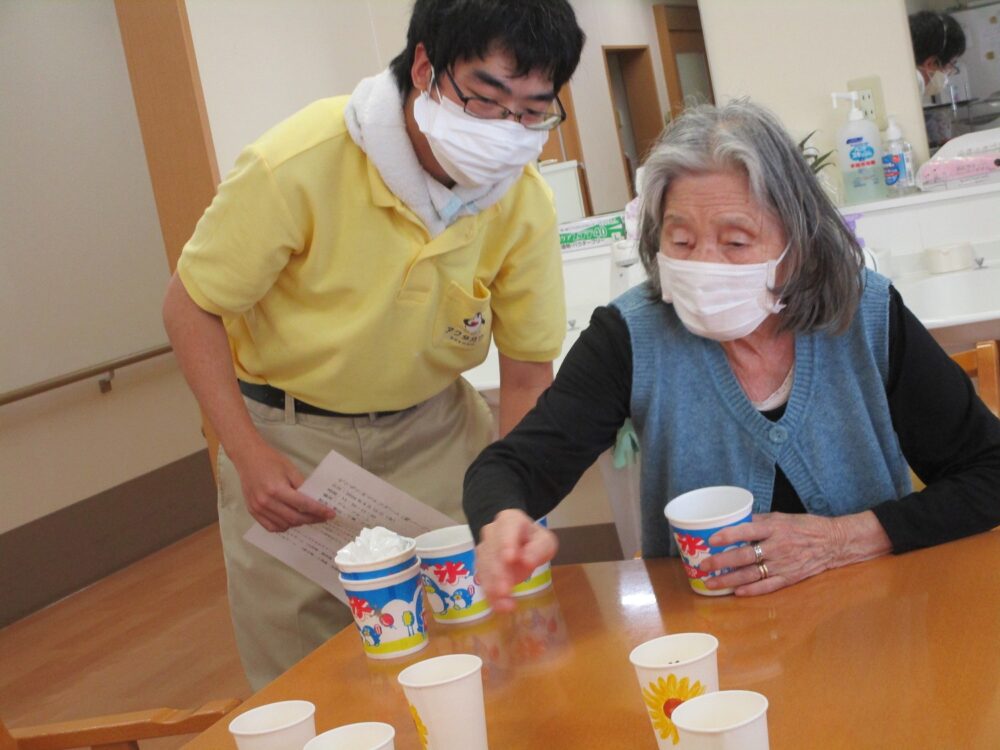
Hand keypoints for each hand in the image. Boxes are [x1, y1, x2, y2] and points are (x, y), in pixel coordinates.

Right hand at [231, 440, 334, 531]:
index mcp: (277, 489)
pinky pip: (270, 527)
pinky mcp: (252, 511)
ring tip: (307, 518)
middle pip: (294, 518)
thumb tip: (314, 500)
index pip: (303, 505)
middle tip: (322, 518)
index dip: (319, 511)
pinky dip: (283, 527)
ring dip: (298, 524)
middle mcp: (267, 501)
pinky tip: (291, 521)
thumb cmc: (270, 460)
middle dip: (312, 519)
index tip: (330, 514)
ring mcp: (258, 508)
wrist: (247, 457)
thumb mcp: (290, 469)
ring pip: (283, 525)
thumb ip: (302, 486)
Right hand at [475, 509, 557, 612]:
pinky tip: (502, 606)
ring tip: (507, 605)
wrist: (518, 544)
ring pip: (484, 568)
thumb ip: (538, 549)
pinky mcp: (481, 567)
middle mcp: (492, 532)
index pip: (507, 528)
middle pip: (492, 552)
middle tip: (506, 590)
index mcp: (509, 520)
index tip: (510, 558)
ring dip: (493, 587)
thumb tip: (526, 561)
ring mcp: (483, 549)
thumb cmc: (533, 541)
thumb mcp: (545, 542)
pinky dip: (491, 596)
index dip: (507, 543)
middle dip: (499, 572)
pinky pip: (483, 581)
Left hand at [697, 511, 889, 595]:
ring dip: (729, 580)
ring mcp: (783, 564)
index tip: (711, 539)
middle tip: (704, 565)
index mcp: (775, 528)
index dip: (728, 535)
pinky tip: (736, 593)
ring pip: (751, 574)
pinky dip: (751, 590)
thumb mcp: (781, 517)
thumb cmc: (804, 527)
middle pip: (745, 556)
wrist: (833, 543)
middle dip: (722, 562)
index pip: (747, 529)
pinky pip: (767, 586)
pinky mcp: (789, 578)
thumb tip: (733, 522)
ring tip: (711, 584)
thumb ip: (758, 521)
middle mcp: (777, 547)